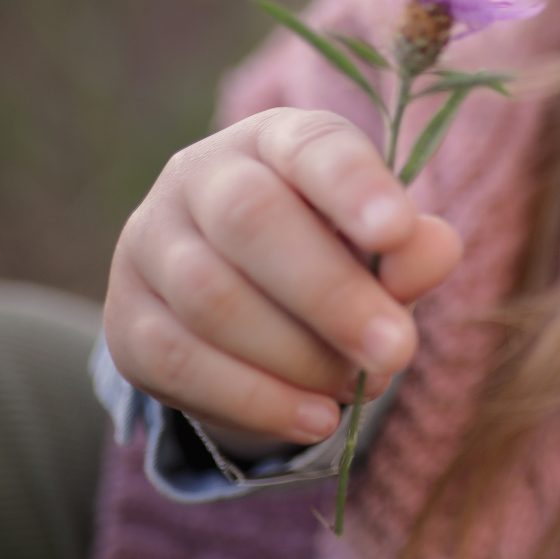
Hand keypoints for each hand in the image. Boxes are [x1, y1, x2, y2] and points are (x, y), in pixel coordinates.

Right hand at [103, 107, 462, 448]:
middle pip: (251, 220)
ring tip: (357, 388)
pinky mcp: (126, 319)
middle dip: (331, 293)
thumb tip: (434, 251)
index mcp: (276, 139)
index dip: (353, 185)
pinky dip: (255, 398)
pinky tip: (316, 419)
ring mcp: (149, 244)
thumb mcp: (379, 243)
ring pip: (212, 298)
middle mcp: (198, 176)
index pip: (311, 145)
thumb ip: (411, 247)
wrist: (244, 295)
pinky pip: (180, 361)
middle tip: (397, 349)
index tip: (398, 229)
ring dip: (298, 356)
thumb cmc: (332, 250)